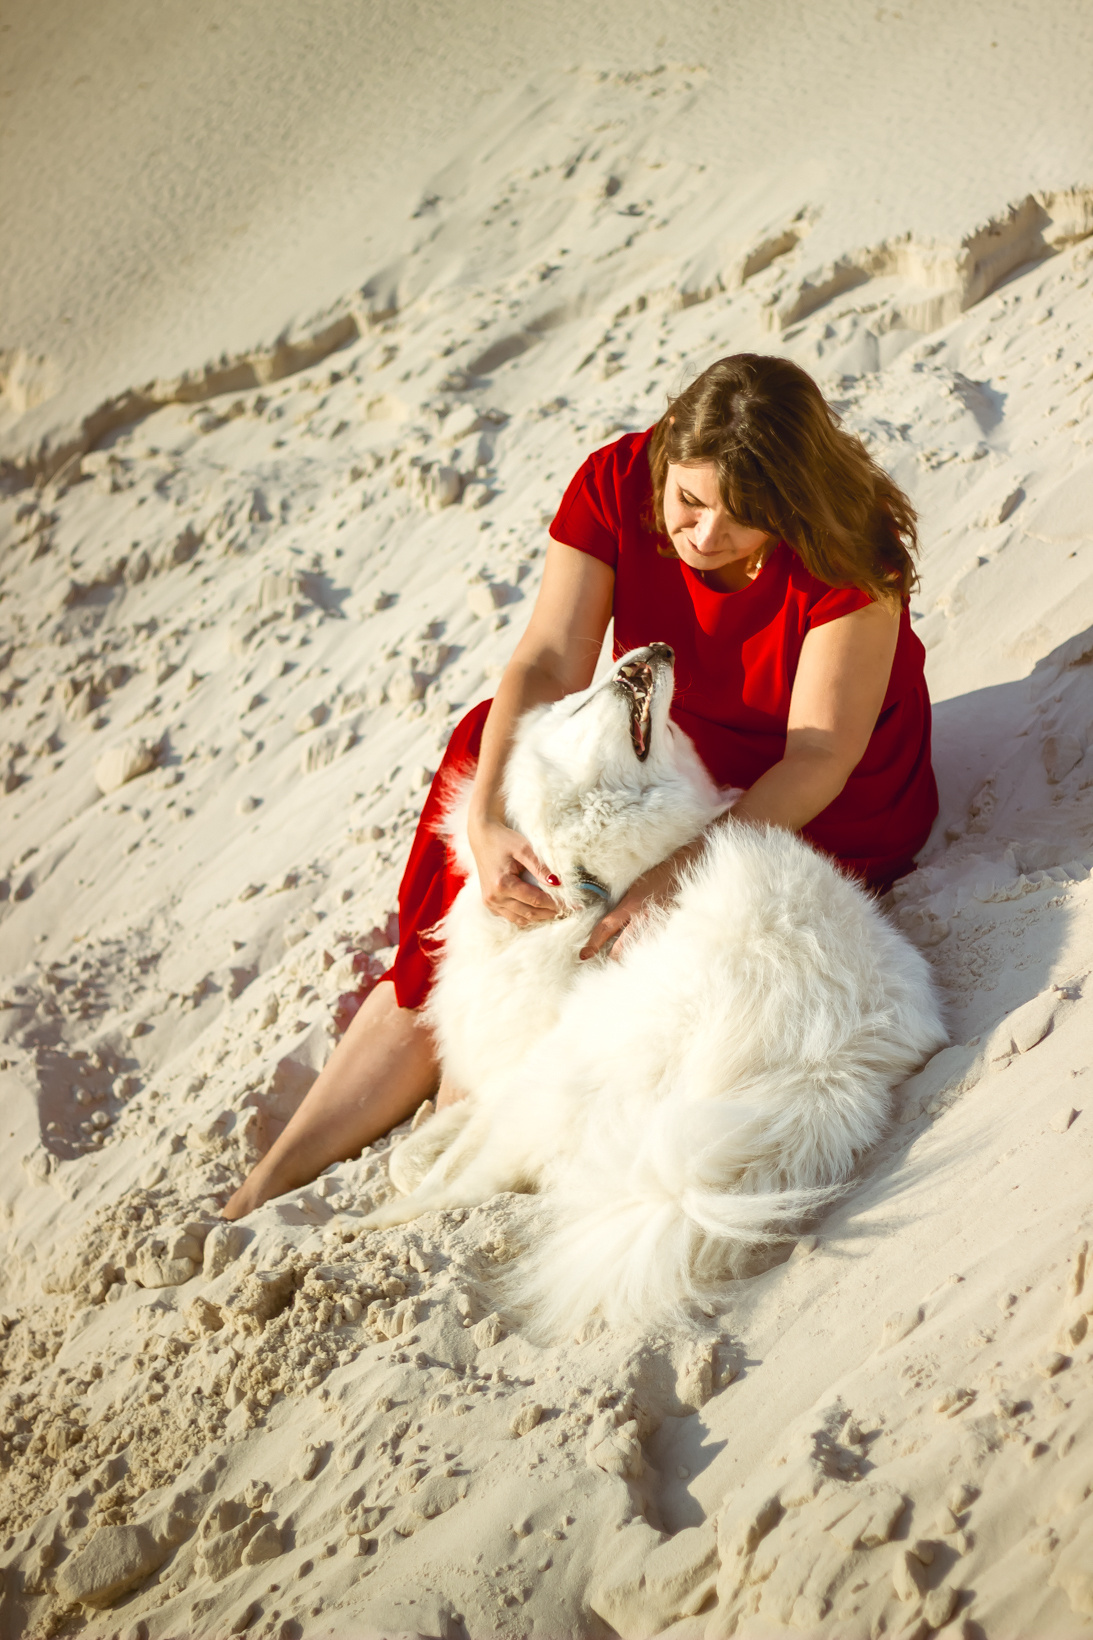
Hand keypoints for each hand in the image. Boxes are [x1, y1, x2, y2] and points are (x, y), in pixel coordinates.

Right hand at [467, 815, 558, 926]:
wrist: (482, 837)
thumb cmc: (503, 839)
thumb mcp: (523, 848)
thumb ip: (540, 867)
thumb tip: (558, 884)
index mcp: (502, 884)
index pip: (536, 900)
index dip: (556, 904)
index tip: (573, 906)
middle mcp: (494, 897)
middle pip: (529, 913)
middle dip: (550, 913)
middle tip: (568, 911)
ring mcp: (490, 902)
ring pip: (520, 919)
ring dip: (539, 918)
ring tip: (557, 913)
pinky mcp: (489, 903)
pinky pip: (511, 916)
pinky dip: (526, 916)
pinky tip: (539, 912)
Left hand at [579, 845, 695, 962]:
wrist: (685, 868)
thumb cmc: (658, 877)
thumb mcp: (635, 888)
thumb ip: (623, 907)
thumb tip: (608, 925)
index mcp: (630, 903)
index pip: (606, 927)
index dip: (593, 943)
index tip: (584, 955)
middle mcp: (643, 915)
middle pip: (621, 947)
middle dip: (613, 957)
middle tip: (608, 961)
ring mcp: (659, 922)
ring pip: (639, 951)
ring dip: (631, 957)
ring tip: (627, 962)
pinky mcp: (673, 926)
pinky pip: (658, 946)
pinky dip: (650, 952)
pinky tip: (648, 956)